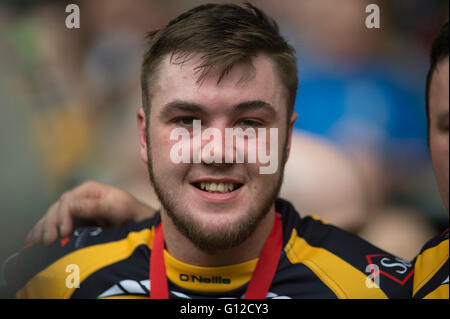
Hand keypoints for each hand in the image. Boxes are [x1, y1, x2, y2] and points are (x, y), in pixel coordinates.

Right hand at [26, 181, 156, 245]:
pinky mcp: (75, 220)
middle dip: (49, 224)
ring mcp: (76, 208)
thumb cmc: (130, 211)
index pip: (67, 201)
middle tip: (47, 242)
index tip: (63, 232)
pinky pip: (56, 224)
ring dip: (42, 228)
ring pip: (53, 215)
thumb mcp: (115, 207)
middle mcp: (79, 196)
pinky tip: (34, 240)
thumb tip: (72, 205)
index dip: (62, 216)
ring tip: (34, 243)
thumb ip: (95, 206)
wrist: (136, 221)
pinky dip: (45, 231)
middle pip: (57, 208)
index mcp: (88, 189)